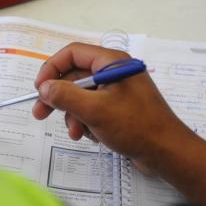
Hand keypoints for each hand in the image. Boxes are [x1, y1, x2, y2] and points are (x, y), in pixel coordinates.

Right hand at [32, 43, 189, 175]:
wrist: (166, 152)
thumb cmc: (134, 125)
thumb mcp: (95, 110)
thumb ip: (65, 96)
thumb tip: (43, 88)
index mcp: (111, 62)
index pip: (72, 53)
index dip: (52, 68)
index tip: (38, 88)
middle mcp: (113, 71)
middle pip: (74, 77)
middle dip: (58, 98)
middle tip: (40, 114)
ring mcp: (115, 89)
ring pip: (81, 96)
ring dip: (73, 114)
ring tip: (76, 133)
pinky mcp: (117, 106)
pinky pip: (92, 107)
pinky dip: (86, 121)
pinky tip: (91, 135)